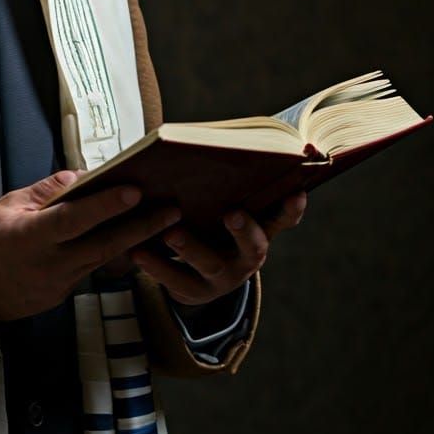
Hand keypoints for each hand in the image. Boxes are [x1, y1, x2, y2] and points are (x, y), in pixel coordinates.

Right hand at [0, 170, 181, 322]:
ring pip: (106, 259)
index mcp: (31, 237)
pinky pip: (94, 270)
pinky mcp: (64, 294)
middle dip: (142, 227)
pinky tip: (137, 241)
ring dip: (137, 241)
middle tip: (172, 210)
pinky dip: (116, 255)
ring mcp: (59, 284)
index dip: (105, 205)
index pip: (74, 219)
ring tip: (167, 223)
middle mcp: (50, 264)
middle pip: (103, 245)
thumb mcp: (8, 205)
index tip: (133, 191)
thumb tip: (81, 177)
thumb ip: (47, 191)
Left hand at [131, 192, 306, 306]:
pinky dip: (156, 266)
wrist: (194, 276)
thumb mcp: (221, 207)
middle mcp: (246, 256)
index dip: (291, 208)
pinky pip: (175, 280)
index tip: (297, 191)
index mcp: (259, 230)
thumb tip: (208, 142)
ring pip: (210, 264)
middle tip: (231, 213)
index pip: (281, 219)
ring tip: (171, 233)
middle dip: (244, 229)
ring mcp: (222, 277)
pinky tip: (137, 252)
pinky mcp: (194, 291)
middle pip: (253, 246)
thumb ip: (224, 185)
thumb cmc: (209, 223)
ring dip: (191, 248)